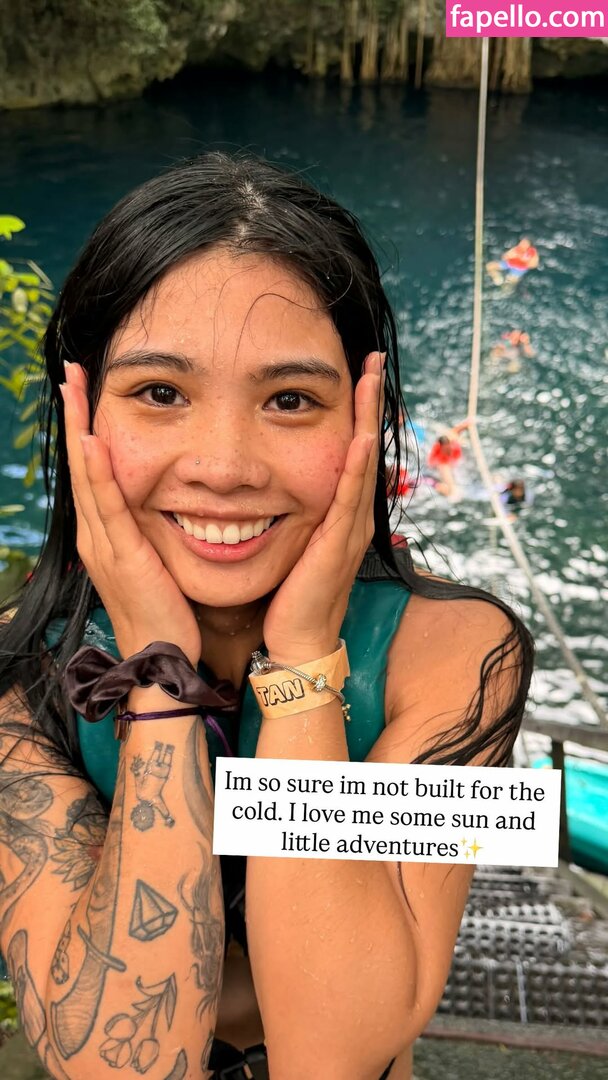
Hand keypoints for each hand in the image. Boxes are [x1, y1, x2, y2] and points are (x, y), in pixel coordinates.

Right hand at [61, 362, 201, 665]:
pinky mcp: (121, 555)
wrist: (163, 657)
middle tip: (70, 372)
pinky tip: (92, 441)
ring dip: (79, 428)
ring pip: (87, 476)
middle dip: (75, 415)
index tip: (84, 391)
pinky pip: (107, 506)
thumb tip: (165, 508)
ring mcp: (104, 544)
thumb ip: (152, 533)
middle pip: (81, 464)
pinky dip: (97, 473)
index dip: (86, 429)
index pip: (92, 471)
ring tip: (74, 387)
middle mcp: (96, 534)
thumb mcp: (156, 562)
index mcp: (105, 534)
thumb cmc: (166, 612)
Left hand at [262, 352, 383, 663]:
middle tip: (374, 360)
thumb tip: (262, 487)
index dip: (355, 412)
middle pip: (364, 447)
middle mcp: (351, 515)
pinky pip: (349, 499)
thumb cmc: (288, 597)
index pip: (349, 451)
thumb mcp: (290, 543)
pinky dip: (356, 466)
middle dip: (369, 404)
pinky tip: (360, 437)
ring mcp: (349, 529)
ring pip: (362, 463)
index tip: (356, 374)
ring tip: (372, 380)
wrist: (297, 642)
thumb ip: (288, 513)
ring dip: (367, 420)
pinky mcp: (337, 545)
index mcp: (338, 513)